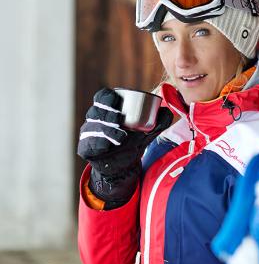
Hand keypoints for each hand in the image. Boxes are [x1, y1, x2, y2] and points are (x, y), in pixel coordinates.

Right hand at [77, 88, 172, 207]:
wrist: (124, 167)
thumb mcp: (147, 132)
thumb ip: (159, 122)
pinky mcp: (86, 149)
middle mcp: (95, 120)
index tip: (117, 100)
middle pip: (96, 110)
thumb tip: (166, 110)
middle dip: (107, 113)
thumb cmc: (133, 143)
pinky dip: (99, 143)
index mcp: (108, 110)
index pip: (103, 97)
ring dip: (106, 130)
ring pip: (93, 127)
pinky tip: (108, 146)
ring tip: (121, 137)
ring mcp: (89, 134)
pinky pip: (89, 144)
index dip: (107, 97)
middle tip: (119, 119)